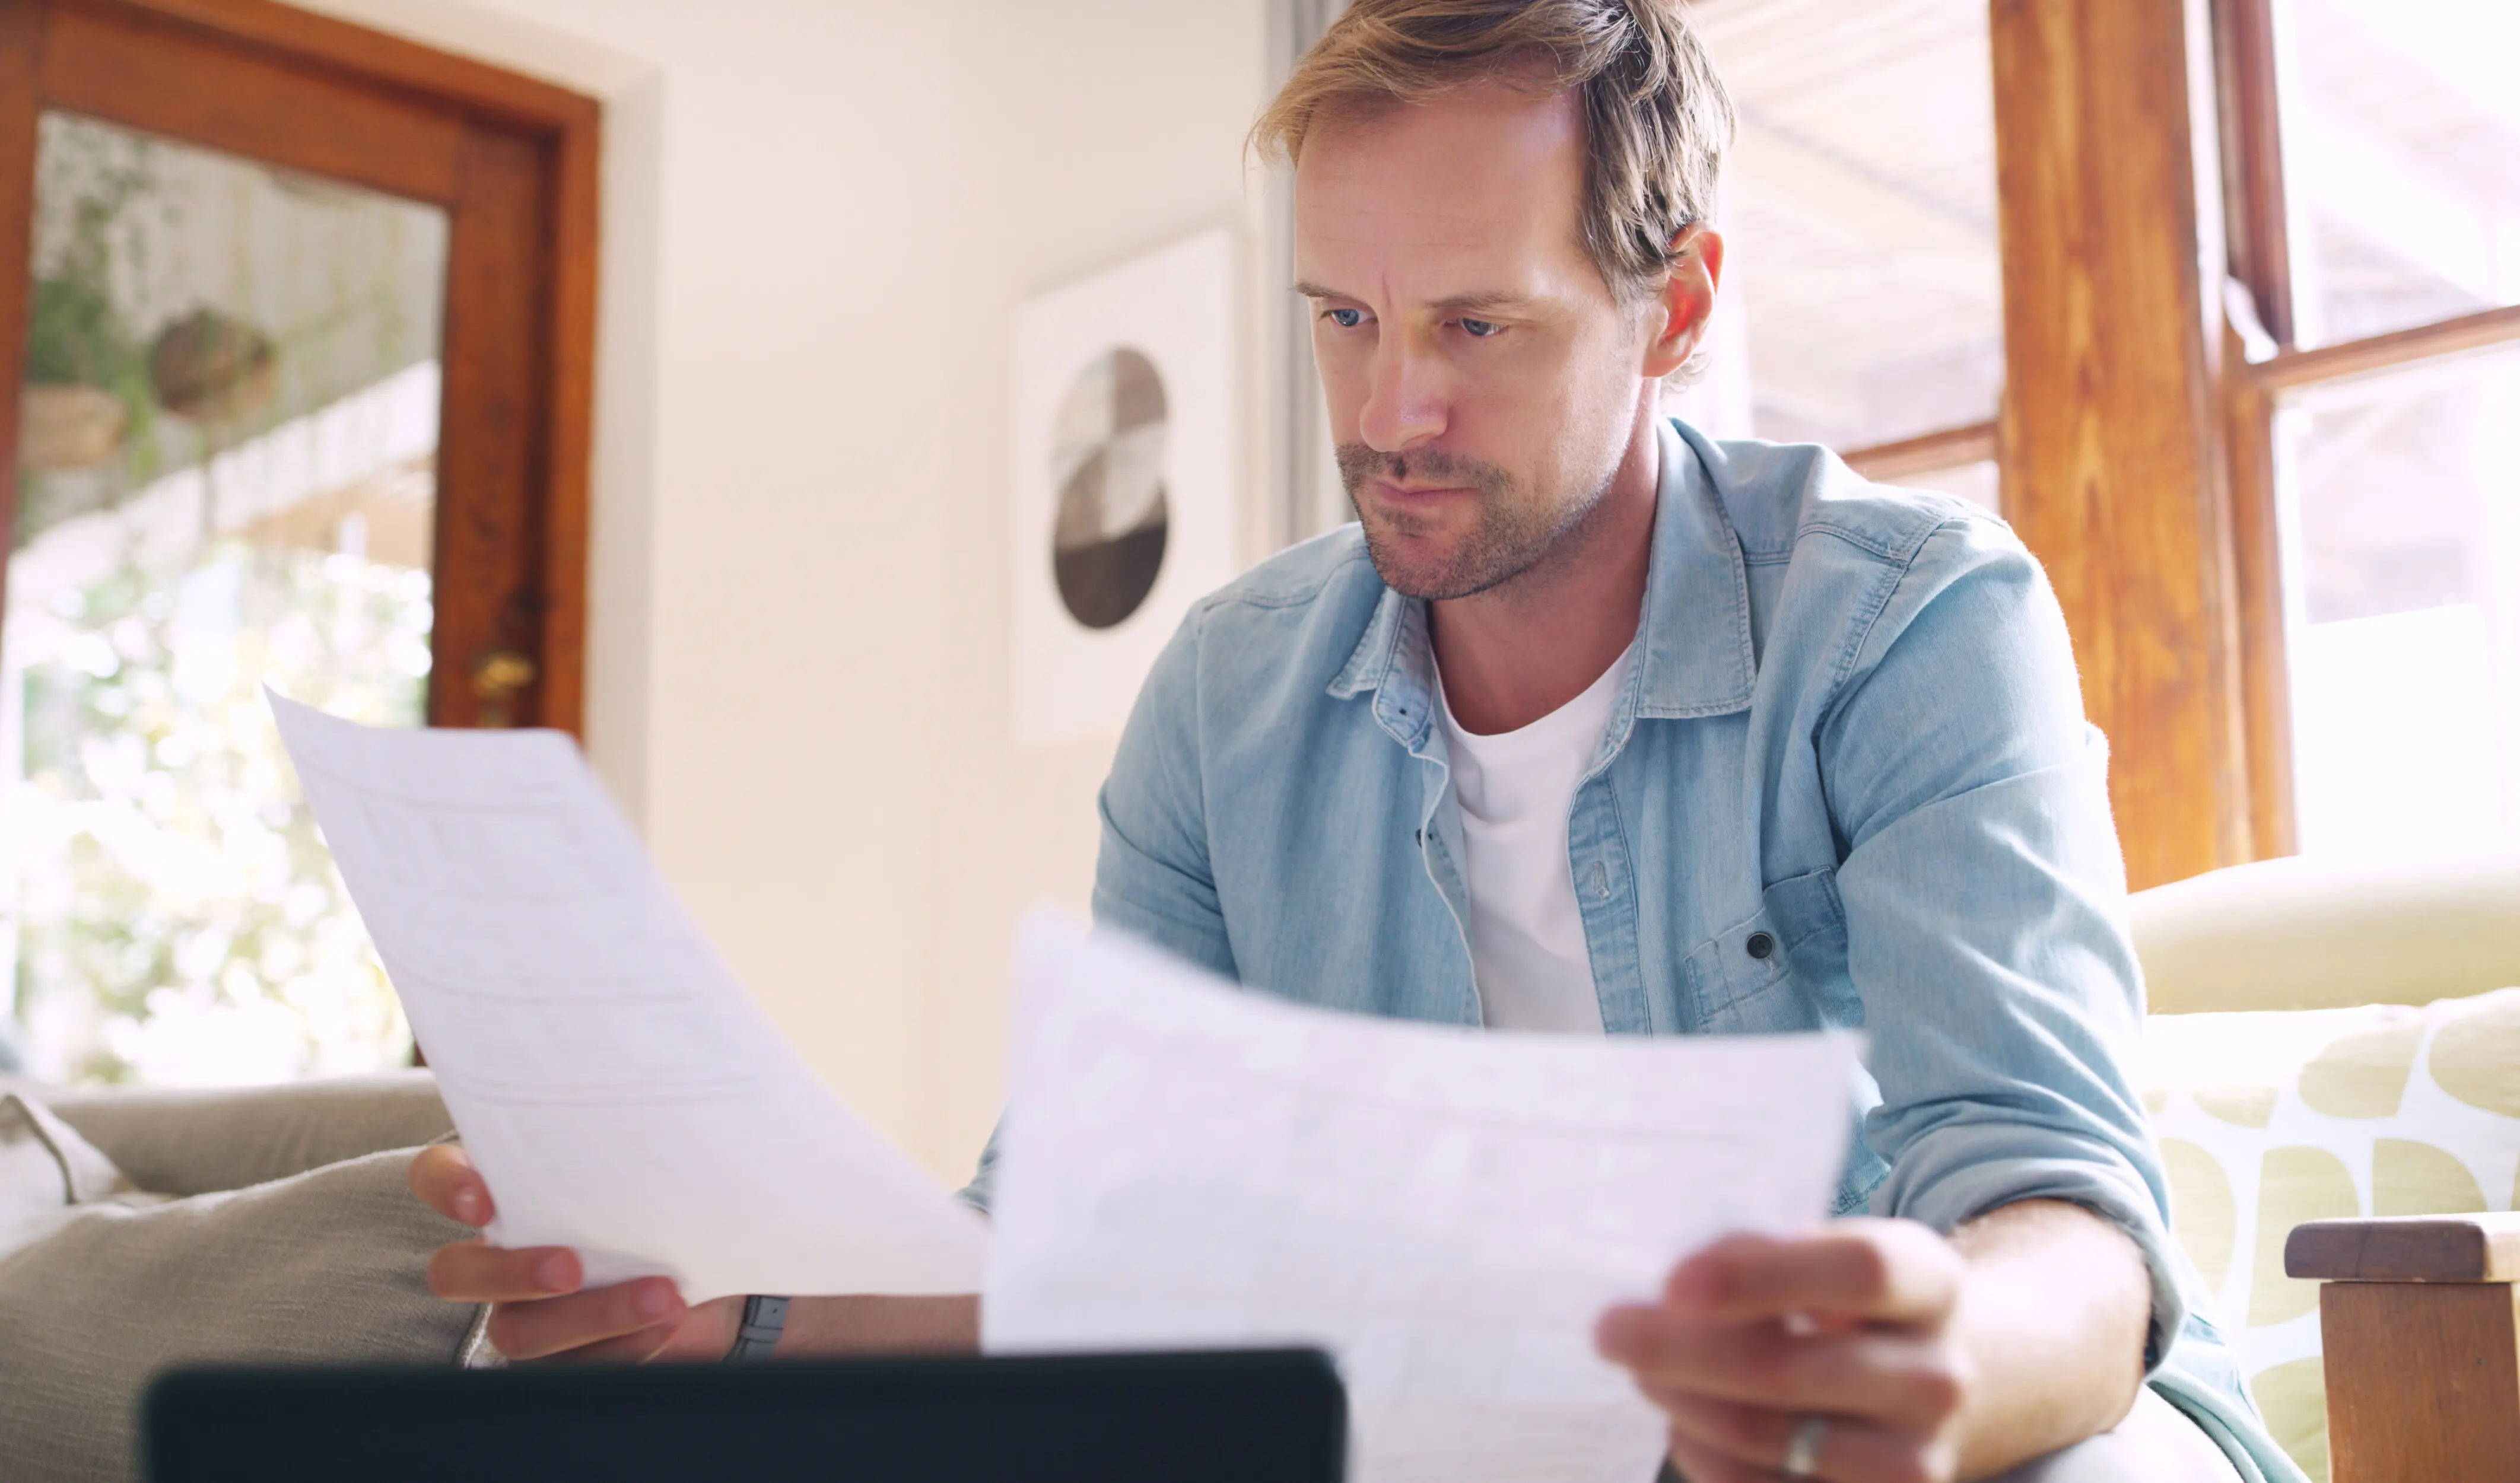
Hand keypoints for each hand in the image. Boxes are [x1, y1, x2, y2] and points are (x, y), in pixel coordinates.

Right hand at [408, 1143, 742, 1362]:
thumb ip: (632, 1133)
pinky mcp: (565, 1359)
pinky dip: (627, 1347)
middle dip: (508, 1273)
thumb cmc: (660, 1186)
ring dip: (593, 1316)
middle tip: (569, 1266)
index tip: (481, 1200)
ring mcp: (524, 1312)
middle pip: (454, 1274)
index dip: (446, 1187)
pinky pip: (577, 1368)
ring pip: (518, 1334)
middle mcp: (496, 1254)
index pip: (437, 1176)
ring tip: (664, 1297)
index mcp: (501, 1188)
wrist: (708, 1252)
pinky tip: (669, 1321)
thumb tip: (664, 1092)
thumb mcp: (649, 1153)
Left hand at [1595, 1219, 1970, 1482]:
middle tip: (1610, 1331)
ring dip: (1682, 1400)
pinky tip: (1681, 1420)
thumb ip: (1765, 1256)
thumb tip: (1677, 1290)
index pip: (1858, 1271)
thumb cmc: (1847, 1301)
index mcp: (1930, 1282)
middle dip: (1681, 1351)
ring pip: (1767, 1435)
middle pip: (1790, 1368)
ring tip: (1640, 1368)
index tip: (1674, 1283)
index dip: (1760, 1275)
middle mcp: (1938, 1376)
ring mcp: (1914, 1456)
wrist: (1924, 1383)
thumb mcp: (1827, 1253)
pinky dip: (1703, 1453)